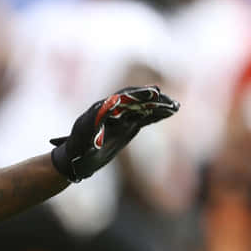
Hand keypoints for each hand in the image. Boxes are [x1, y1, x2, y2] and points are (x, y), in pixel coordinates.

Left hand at [50, 85, 178, 181]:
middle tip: (169, 101)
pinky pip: (144, 118)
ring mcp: (121, 118)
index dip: (139, 94)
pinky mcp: (126, 127)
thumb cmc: (77, 146)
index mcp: (102, 109)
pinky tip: (169, 112)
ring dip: (158, 106)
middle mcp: (113, 110)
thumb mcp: (85, 132)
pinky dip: (156, 115)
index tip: (154, 92)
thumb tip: (112, 100)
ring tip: (175, 106)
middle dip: (152, 99)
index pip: (124, 97)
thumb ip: (97, 117)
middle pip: (136, 100)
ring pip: (142, 108)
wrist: (75, 158)